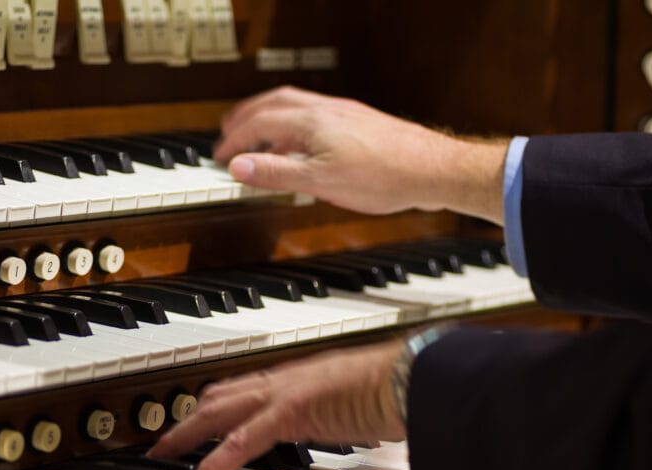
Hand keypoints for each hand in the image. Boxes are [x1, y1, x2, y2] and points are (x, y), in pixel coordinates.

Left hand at [148, 340, 405, 469]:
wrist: (415, 375)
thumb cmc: (402, 388)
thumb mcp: (367, 404)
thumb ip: (358, 416)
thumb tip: (370, 433)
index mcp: (303, 377)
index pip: (247, 387)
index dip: (217, 403)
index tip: (199, 418)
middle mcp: (286, 379)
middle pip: (220, 396)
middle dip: (186, 418)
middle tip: (161, 441)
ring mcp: (284, 393)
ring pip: (216, 413)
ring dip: (183, 436)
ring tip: (160, 460)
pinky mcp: (289, 413)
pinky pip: (239, 444)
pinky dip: (212, 467)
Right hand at [215, 86, 508, 222]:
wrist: (431, 169)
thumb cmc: (385, 175)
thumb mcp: (321, 182)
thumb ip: (278, 173)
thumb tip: (240, 167)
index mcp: (310, 121)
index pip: (258, 123)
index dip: (234, 141)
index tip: (220, 156)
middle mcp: (325, 110)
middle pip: (272, 104)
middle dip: (246, 119)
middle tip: (228, 134)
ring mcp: (343, 113)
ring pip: (294, 105)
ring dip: (269, 118)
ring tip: (259, 138)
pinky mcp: (358, 121)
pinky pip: (313, 114)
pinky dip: (293, 124)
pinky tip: (302, 145)